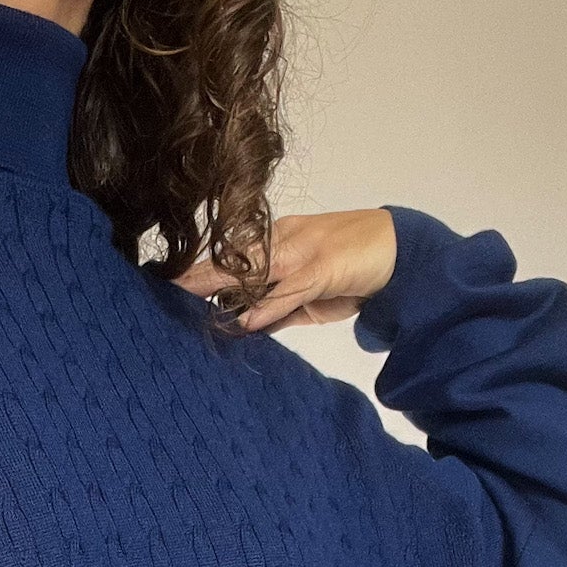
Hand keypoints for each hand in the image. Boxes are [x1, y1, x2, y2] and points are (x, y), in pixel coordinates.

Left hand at [172, 206, 397, 332]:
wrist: (401, 250)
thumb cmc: (353, 269)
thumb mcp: (310, 292)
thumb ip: (278, 307)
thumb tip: (246, 325)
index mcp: (280, 241)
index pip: (234, 256)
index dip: (202, 269)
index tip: (170, 282)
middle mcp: (285, 242)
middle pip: (234, 260)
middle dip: (198, 274)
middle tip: (165, 287)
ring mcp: (303, 254)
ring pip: (254, 270)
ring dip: (220, 285)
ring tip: (187, 296)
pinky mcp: (323, 270)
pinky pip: (290, 291)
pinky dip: (268, 306)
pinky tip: (245, 319)